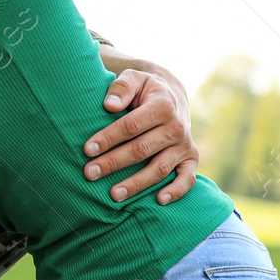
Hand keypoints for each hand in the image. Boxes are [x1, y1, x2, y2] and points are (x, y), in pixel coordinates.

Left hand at [82, 68, 199, 204]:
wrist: (171, 96)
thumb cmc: (145, 90)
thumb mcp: (134, 78)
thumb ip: (122, 87)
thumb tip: (109, 105)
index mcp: (162, 106)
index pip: (131, 126)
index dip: (108, 138)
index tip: (87, 149)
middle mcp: (176, 127)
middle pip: (141, 150)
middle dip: (113, 163)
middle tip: (89, 174)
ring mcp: (184, 145)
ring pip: (159, 169)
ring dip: (136, 184)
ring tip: (112, 195)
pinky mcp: (191, 159)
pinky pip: (187, 179)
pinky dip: (176, 191)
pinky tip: (159, 201)